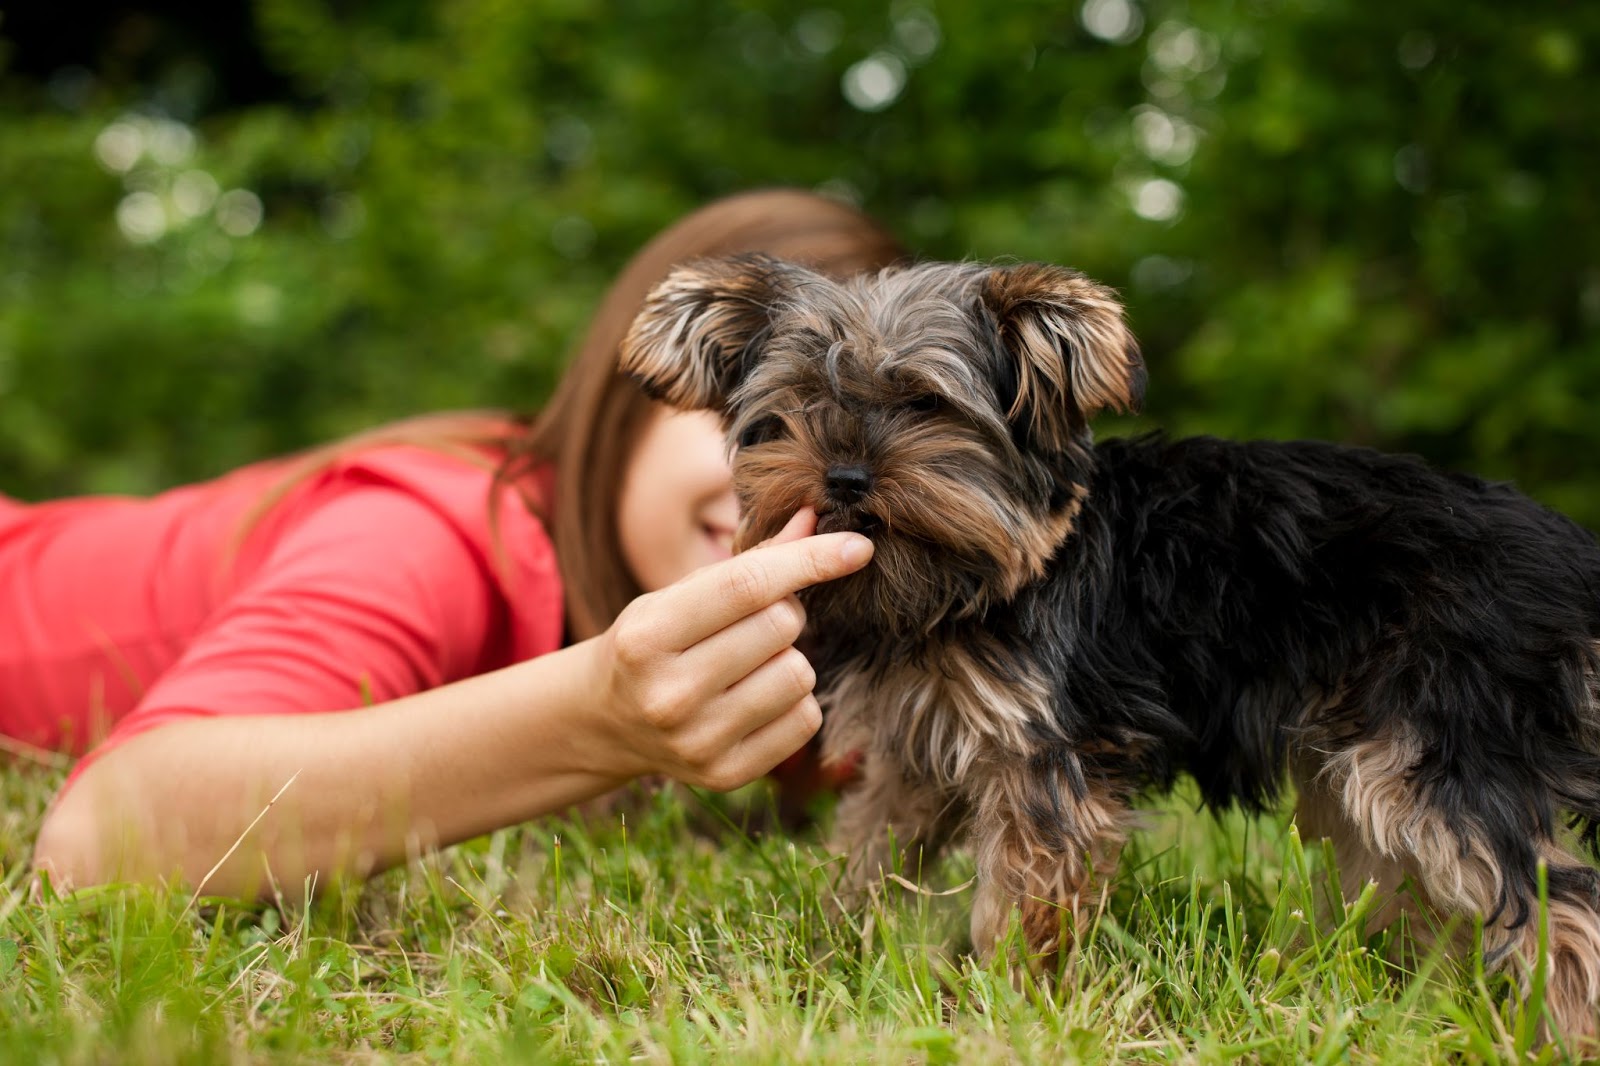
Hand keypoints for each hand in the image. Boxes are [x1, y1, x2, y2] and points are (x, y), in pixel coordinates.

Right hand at [587, 509, 872, 790]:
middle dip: (785, 611)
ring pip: (799, 673)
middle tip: (757, 619)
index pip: (747, 586)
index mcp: (648, 635)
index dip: (809, 560)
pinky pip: (805, 719)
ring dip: (790, 658)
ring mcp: (697, 741)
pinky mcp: (725, 774)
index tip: (856, 546)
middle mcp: (668, 694)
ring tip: (752, 662)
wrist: (606, 722)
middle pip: (781, 627)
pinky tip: (757, 697)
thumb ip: (750, 559)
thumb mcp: (680, 594)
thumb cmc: (653, 642)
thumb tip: (815, 519)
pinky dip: (795, 700)